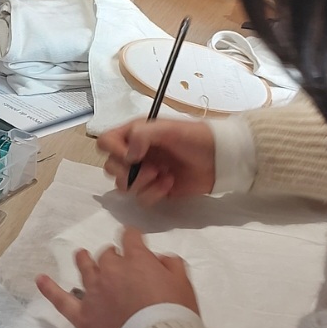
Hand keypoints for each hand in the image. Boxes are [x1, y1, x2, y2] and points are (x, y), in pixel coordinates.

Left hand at [36, 229, 198, 327]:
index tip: (135, 241)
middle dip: (114, 256)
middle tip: (121, 265)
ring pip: (85, 268)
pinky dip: (49, 289)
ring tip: (81, 255)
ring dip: (84, 260)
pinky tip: (40, 279)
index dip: (132, 238)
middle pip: (108, 256)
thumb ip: (171, 265)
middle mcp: (111, 271)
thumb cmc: (174, 315)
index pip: (130, 238)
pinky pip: (61, 300)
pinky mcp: (82, 316)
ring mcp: (93, 293)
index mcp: (136, 260)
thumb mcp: (184, 285)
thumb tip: (159, 258)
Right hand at [98, 116, 215, 204]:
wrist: (219, 160)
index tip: (131, 156)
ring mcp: (144, 173)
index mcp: (135, 134)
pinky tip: (170, 184)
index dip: (114, 150)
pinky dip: (154, 193)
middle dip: (128, 171)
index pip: (106, 142)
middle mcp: (136, 154)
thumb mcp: (169, 129)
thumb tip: (128, 155)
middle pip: (110, 167)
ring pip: (123, 186)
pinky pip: (141, 198)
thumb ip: (143, 135)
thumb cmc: (196, 138)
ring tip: (163, 174)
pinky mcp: (155, 190)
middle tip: (151, 167)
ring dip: (142, 183)